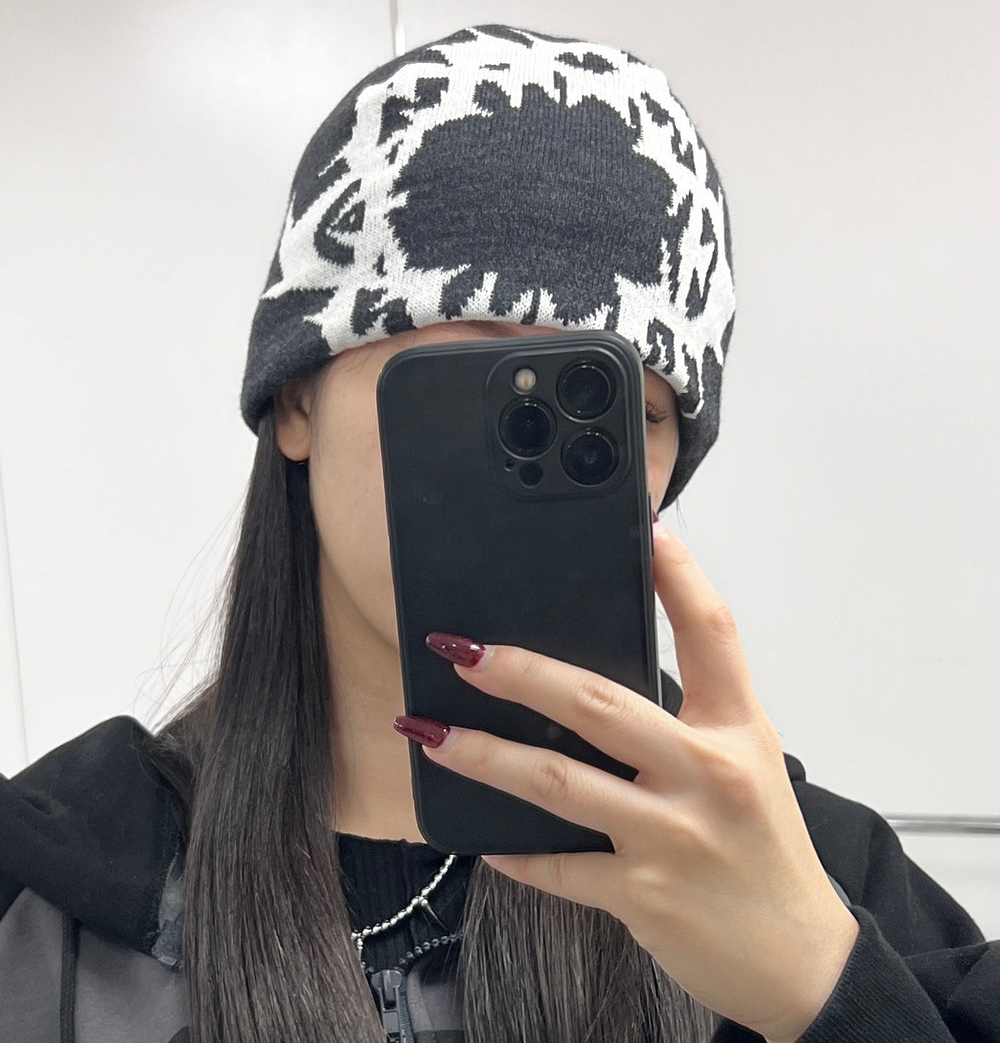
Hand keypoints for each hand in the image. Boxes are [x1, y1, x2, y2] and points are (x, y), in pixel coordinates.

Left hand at [396, 528, 858, 1041]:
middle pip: (598, 703)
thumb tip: (599, 678)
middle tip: (462, 650)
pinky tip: (479, 839)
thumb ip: (691, 718)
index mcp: (738, 730)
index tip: (647, 532)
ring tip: (428, 734)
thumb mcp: (749, 765)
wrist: (802, 959)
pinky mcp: (642, 895)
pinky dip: (514, 851)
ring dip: (482, 754)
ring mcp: (671, 837)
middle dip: (520, 673)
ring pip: (556, 782)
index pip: (712, 634)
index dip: (681, 577)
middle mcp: (706, 774)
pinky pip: (558, 865)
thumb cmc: (766, 849)